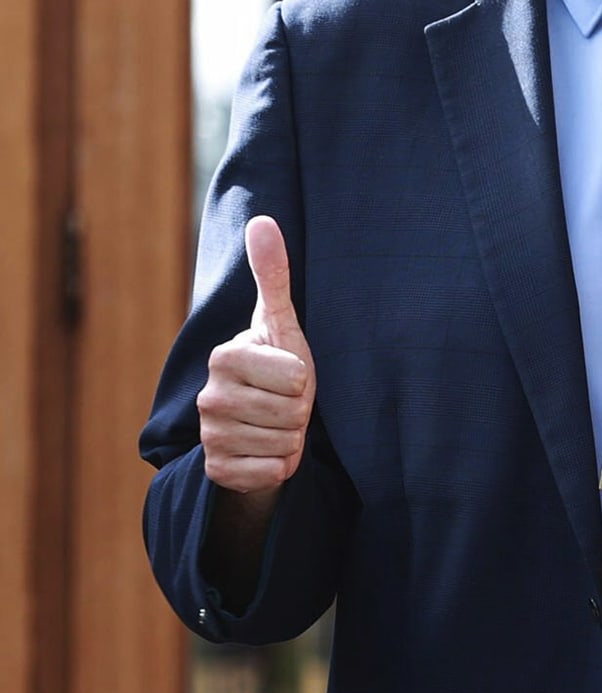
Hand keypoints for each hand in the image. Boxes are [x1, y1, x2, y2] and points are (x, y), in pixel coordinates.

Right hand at [198, 216, 316, 508]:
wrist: (261, 424)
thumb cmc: (278, 368)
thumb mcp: (282, 323)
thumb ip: (273, 275)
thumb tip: (263, 220)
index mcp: (224, 357)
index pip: (295, 376)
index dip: (303, 379)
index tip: (288, 375)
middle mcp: (207, 397)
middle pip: (291, 411)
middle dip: (300, 410)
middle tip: (286, 403)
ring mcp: (209, 436)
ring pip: (283, 443)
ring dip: (292, 437)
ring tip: (278, 424)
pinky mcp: (216, 470)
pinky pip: (271, 472)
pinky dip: (280, 466)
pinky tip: (267, 451)